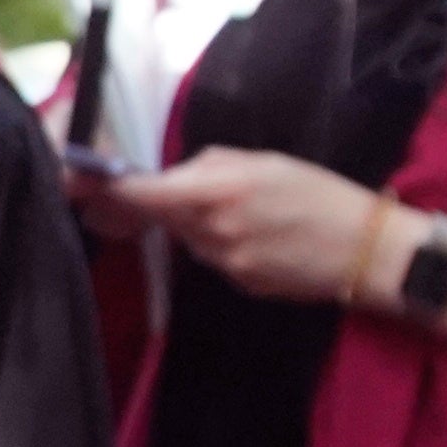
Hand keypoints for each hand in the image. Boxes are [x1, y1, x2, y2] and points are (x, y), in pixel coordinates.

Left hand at [99, 148, 382, 304]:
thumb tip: (175, 171)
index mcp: (216, 192)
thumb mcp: (266, 162)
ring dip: (192, 222)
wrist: (370, 251)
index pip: (140, 193)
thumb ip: (212, 165)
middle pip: (157, 217)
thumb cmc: (322, 194)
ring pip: (185, 238)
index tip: (76, 180)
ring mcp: (223, 263)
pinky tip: (256, 235)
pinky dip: (218, 243)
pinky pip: (212, 257)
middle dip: (151, 203)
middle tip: (149, 190)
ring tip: (240, 209)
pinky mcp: (238, 284)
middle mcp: (210, 231)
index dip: (105, 189)